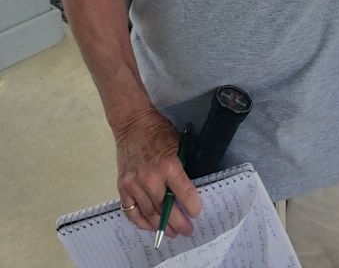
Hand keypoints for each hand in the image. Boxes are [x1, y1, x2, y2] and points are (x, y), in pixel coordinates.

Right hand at [114, 107, 201, 236]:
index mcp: (168, 165)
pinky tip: (150, 226)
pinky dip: (141, 222)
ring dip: (162, 226)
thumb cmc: (158, 131)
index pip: (183, 192)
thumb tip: (191, 185)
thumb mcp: (177, 144)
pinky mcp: (123, 187)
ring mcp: (134, 184)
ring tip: (172, 232)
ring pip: (150, 213)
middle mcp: (151, 178)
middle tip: (187, 230)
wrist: (132, 123)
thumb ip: (182, 166)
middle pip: (166, 208)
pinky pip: (132, 211)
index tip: (197, 213)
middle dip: (179, 222)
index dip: (192, 206)